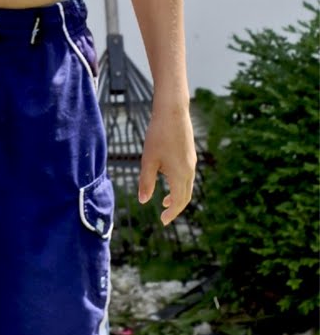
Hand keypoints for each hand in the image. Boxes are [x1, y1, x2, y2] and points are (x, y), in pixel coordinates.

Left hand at [138, 103, 195, 224]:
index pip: (178, 201)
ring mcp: (191, 162)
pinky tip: (168, 180)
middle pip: (185, 196)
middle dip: (176, 209)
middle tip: (165, 218)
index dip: (171, 214)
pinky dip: (179, 185)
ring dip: (178, 197)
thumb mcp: (148, 160)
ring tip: (165, 203)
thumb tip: (143, 201)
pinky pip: (187, 176)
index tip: (163, 222)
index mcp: (180, 174)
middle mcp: (189, 170)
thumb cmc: (158, 135)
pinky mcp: (190, 155)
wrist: (173, 112)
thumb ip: (146, 182)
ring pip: (187, 186)